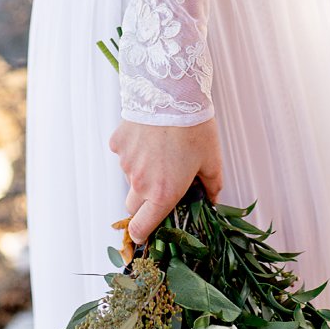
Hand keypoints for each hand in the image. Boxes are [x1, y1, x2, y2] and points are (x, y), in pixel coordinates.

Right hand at [110, 115, 223, 248]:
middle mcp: (140, 183)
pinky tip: (150, 136)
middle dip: (145, 201)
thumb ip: (211, 185)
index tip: (146, 232)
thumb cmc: (196, 129)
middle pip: (133, 205)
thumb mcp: (212, 160)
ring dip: (142, 172)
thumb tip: (212, 199)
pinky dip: (134, 150)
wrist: (172, 94)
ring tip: (162, 150)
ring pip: (130, 177)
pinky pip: (124, 154)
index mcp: (163, 194)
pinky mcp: (117, 144)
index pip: (142, 228)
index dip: (142, 233)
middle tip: (163, 183)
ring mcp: (126, 163)